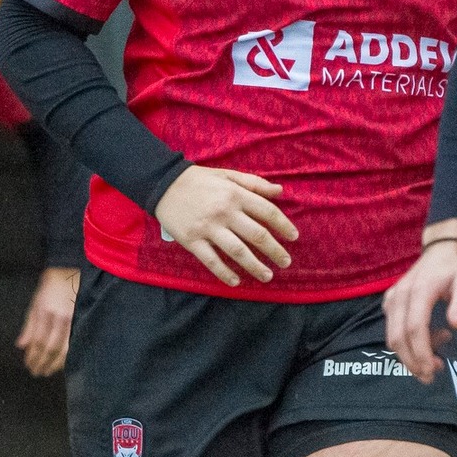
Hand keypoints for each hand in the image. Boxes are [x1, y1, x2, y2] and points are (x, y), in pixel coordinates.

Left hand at [16, 266, 77, 376]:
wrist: (70, 275)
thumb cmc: (49, 288)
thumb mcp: (35, 304)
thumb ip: (29, 326)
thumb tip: (21, 346)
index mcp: (45, 312)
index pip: (38, 341)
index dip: (33, 356)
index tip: (28, 365)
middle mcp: (60, 318)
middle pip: (50, 347)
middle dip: (42, 362)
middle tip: (36, 373)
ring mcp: (73, 321)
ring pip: (64, 349)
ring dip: (54, 363)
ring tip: (47, 372)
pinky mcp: (82, 322)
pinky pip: (74, 344)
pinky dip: (67, 356)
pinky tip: (62, 363)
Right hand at [153, 166, 297, 286]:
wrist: (163, 184)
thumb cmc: (199, 179)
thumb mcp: (228, 174)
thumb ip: (254, 183)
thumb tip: (279, 191)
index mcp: (235, 194)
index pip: (267, 212)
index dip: (284, 226)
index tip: (294, 237)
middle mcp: (225, 212)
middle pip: (257, 235)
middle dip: (275, 251)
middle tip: (286, 262)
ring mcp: (208, 228)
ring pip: (238, 251)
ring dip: (255, 266)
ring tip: (268, 276)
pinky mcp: (192, 240)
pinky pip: (212, 261)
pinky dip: (225, 273)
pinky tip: (236, 281)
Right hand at [383, 220, 456, 382]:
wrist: (443, 250)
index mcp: (420, 290)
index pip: (414, 328)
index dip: (421, 353)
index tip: (431, 371)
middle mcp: (400, 295)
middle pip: (398, 338)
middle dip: (412, 362)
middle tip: (431, 376)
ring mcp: (392, 299)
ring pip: (392, 337)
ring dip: (410, 355)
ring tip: (437, 356)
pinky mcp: (390, 303)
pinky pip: (393, 330)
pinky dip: (407, 343)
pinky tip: (430, 339)